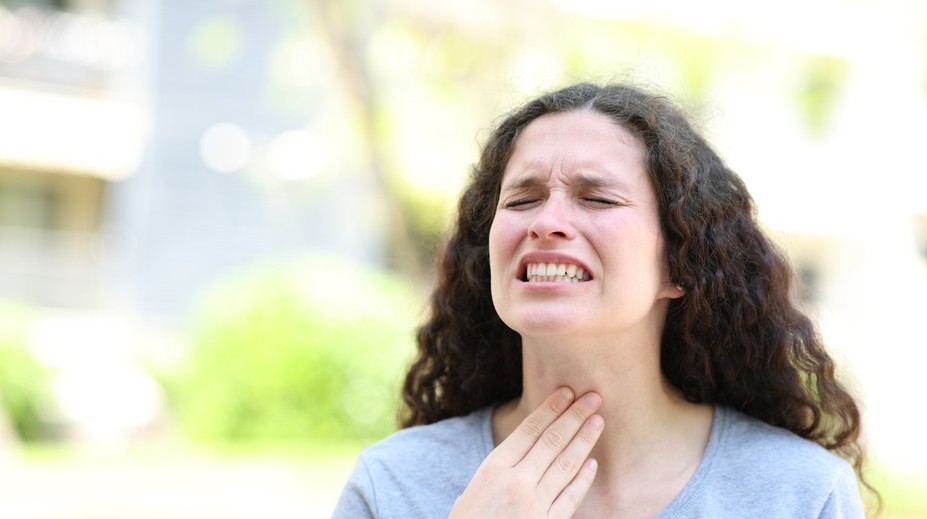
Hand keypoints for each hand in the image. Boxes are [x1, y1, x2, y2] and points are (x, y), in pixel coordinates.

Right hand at [448, 387, 603, 517]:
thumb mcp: (475, 488)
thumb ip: (502, 469)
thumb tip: (529, 447)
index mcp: (493, 468)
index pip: (529, 430)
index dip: (551, 408)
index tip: (567, 392)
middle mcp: (516, 482)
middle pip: (552, 441)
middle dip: (575, 416)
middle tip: (594, 396)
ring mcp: (534, 506)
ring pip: (566, 465)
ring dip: (584, 440)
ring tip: (598, 420)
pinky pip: (570, 498)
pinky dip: (583, 479)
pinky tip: (592, 464)